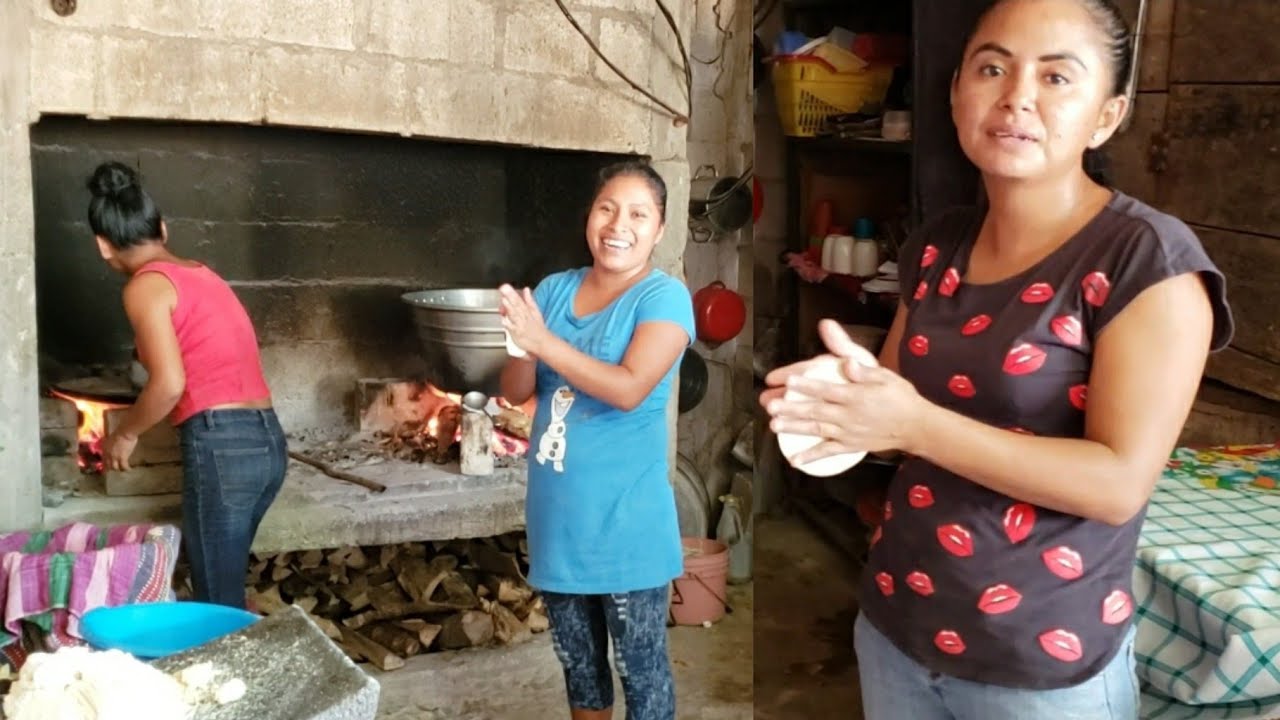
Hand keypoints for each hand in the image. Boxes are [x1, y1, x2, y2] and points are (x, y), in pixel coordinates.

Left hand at [100, 432, 137, 471]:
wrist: (125, 432)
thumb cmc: (119, 432)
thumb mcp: (110, 439)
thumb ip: (110, 445)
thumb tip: (112, 447)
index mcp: (104, 449)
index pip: (103, 460)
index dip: (104, 466)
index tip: (106, 470)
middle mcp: (108, 454)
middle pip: (108, 465)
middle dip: (111, 469)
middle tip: (116, 470)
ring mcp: (115, 457)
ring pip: (115, 467)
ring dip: (119, 469)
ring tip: (123, 469)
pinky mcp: (122, 458)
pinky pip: (124, 466)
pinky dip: (127, 468)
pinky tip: (130, 469)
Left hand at [498, 284, 549, 358]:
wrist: (543, 342)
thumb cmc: (538, 327)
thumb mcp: (535, 311)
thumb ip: (529, 300)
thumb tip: (526, 289)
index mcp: (527, 310)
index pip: (519, 300)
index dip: (512, 293)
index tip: (506, 286)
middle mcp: (524, 316)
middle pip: (516, 305)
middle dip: (510, 296)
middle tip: (504, 288)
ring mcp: (520, 324)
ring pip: (514, 314)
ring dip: (509, 307)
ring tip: (504, 300)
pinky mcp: (517, 333)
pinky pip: (512, 328)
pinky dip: (508, 324)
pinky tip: (503, 320)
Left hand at [761, 319, 930, 463]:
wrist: (916, 426)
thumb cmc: (900, 397)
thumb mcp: (885, 376)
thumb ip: (864, 370)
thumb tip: (847, 363)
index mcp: (856, 396)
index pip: (827, 389)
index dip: (807, 385)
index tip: (789, 381)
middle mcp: (849, 415)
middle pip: (816, 411)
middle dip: (792, 408)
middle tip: (771, 406)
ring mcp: (849, 432)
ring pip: (817, 430)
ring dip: (795, 428)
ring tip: (775, 426)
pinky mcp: (852, 445)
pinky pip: (829, 452)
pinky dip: (812, 456)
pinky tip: (795, 460)